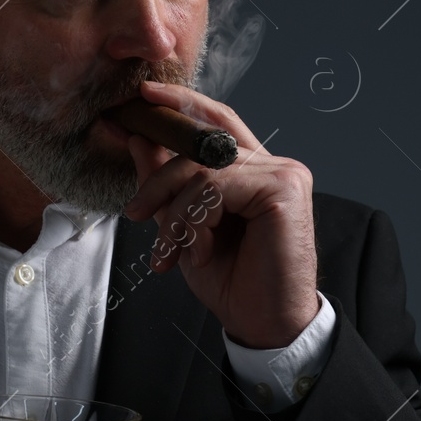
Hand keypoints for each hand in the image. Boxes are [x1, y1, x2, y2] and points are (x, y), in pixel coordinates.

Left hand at [122, 80, 319, 348]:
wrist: (264, 323)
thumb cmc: (233, 280)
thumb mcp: (184, 226)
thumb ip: (165, 183)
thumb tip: (137, 138)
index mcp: (255, 171)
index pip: (217, 122)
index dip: (182, 102)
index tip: (142, 97)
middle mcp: (274, 165)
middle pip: (202, 141)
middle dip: (160, 175)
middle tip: (136, 211)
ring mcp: (283, 174)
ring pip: (204, 166)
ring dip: (175, 211)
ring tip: (169, 252)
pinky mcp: (283, 189)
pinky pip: (217, 186)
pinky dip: (194, 220)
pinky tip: (196, 252)